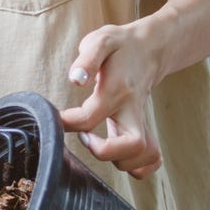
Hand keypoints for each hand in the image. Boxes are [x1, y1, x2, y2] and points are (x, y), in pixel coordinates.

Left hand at [57, 18, 168, 179]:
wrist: (149, 49)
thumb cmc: (119, 47)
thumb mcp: (100, 41)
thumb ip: (86, 59)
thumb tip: (76, 80)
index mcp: (117, 89)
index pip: (90, 117)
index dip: (69, 123)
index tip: (57, 118)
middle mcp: (133, 109)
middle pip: (133, 144)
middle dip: (105, 152)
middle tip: (85, 139)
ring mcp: (142, 121)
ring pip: (143, 156)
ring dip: (120, 161)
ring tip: (99, 145)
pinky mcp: (145, 129)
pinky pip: (151, 160)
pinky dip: (138, 167)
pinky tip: (119, 156)